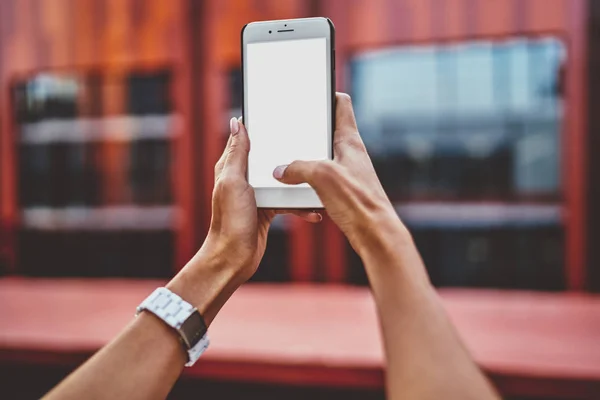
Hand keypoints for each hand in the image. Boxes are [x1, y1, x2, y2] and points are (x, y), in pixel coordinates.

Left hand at [168, 118, 321, 322]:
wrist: (234, 257)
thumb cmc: (230, 221)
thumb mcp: (233, 182)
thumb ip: (237, 153)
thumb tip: (237, 122)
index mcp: (232, 166)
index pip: (247, 139)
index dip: (262, 127)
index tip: (282, 117)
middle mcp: (244, 178)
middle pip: (270, 158)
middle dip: (288, 153)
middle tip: (309, 145)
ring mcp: (257, 194)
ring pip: (283, 180)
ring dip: (299, 182)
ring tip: (317, 180)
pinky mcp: (268, 209)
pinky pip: (289, 201)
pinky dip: (301, 205)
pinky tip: (314, 210)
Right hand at [273, 93, 405, 256]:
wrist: (375, 235)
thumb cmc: (359, 202)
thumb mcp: (322, 176)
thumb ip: (297, 168)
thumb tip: (280, 170)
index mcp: (349, 141)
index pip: (341, 105)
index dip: (325, 93)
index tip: (309, 89)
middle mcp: (350, 154)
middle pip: (326, 132)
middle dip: (306, 130)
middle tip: (287, 129)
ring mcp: (346, 173)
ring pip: (320, 157)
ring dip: (303, 159)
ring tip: (285, 162)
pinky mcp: (342, 192)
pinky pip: (320, 180)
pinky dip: (307, 181)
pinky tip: (296, 189)